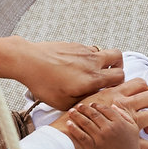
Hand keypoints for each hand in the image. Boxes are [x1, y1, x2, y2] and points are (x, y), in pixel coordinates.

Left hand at [0, 36, 123, 109]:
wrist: (28, 61)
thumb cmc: (43, 83)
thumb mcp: (62, 103)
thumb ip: (82, 103)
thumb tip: (91, 102)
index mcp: (92, 78)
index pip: (119, 76)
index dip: (119, 82)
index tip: (111, 87)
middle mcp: (92, 62)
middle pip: (118, 57)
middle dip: (118, 66)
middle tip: (109, 75)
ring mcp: (83, 50)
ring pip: (104, 51)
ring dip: (104, 60)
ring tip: (93, 70)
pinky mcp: (74, 44)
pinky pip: (89, 49)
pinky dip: (89, 56)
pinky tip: (76, 65)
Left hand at [65, 103, 141, 148]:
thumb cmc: (130, 144)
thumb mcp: (133, 127)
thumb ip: (124, 114)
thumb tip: (113, 105)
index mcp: (119, 123)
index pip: (105, 109)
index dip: (97, 106)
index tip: (91, 104)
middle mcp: (109, 129)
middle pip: (94, 114)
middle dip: (84, 108)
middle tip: (79, 106)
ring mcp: (100, 139)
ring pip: (86, 123)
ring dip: (77, 115)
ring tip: (71, 111)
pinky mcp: (93, 148)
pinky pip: (81, 136)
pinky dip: (74, 129)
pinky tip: (69, 123)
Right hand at [72, 78, 147, 136]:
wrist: (67, 136)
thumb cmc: (74, 118)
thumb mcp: (86, 99)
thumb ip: (100, 96)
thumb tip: (107, 93)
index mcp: (116, 94)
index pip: (140, 83)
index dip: (146, 89)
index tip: (144, 99)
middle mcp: (126, 106)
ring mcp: (128, 123)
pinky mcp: (127, 141)